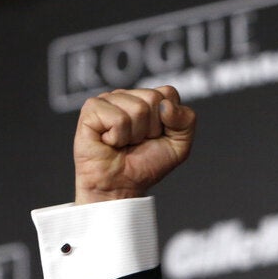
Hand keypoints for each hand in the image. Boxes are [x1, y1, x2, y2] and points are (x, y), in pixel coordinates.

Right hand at [73, 85, 196, 203]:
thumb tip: (166, 105)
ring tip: (123, 143)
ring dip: (134, 135)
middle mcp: (127, 95)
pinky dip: (118, 137)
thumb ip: (186, 120)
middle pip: (153, 98)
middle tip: (137, 141)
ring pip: (138, 108)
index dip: (169, 120)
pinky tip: (109, 142)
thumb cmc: (145, 165)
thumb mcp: (179, 145)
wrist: (120, 185)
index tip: (156, 135)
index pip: (168, 93)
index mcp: (148, 99)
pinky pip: (118, 118)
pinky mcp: (91, 109)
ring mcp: (108, 100)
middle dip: (151, 128)